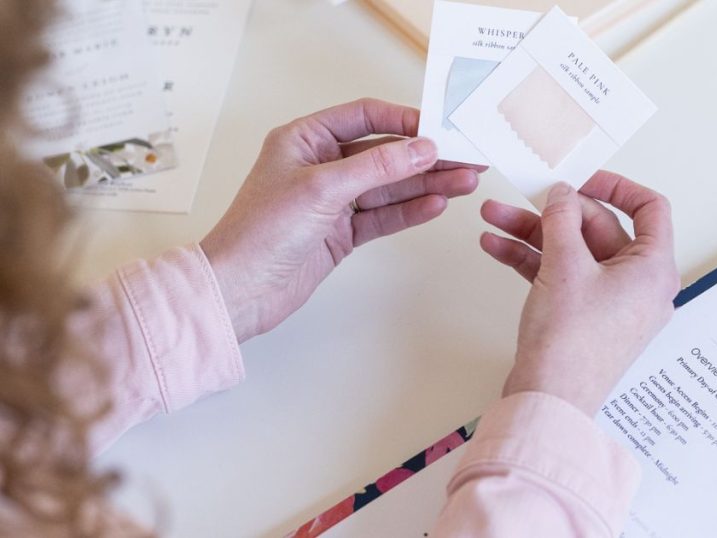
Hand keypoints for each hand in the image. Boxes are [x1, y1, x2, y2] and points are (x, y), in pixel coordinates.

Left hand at [201, 99, 482, 341]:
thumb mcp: (322, 188)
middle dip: (426, 157)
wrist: (239, 291)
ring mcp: (333, 201)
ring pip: (390, 187)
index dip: (404, 121)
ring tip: (465, 181)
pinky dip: (411, 210)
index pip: (364, 117)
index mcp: (305, 140)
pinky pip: (384, 216)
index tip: (440, 128)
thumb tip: (421, 149)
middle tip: (466, 156)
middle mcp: (321, 166)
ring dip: (427, 184)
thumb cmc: (260, 232)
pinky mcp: (341, 233)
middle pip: (385, 153)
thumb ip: (377, 167)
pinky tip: (437, 204)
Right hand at [479, 172, 678, 414]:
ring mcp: (610, 303)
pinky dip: (532, 261)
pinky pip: (561, 277)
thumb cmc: (570, 343)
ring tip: (493, 218)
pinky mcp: (583, 318)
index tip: (581, 179)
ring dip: (533, 234)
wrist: (548, 401)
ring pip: (573, 253)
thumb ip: (561, 219)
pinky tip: (496, 246)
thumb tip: (562, 194)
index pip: (650, 209)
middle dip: (554, 213)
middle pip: (599, 230)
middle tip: (522, 197)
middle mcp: (638, 285)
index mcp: (653, 269)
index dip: (616, 186)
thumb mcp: (564, 265)